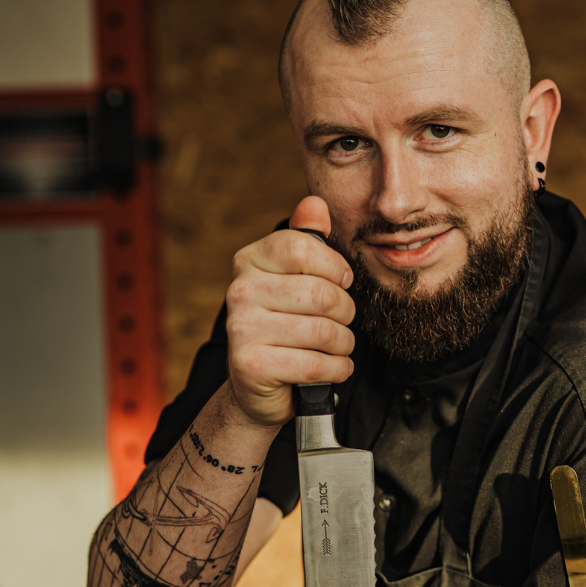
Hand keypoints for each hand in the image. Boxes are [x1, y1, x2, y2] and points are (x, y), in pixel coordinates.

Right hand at [223, 195, 356, 427]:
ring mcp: (241, 328)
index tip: (340, 283)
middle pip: (323, 294)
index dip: (335, 268)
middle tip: (338, 322)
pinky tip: (330, 367)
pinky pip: (319, 364)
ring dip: (343, 344)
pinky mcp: (252, 365)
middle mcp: (239, 291)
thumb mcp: (296, 278)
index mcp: (250, 261)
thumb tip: (315, 202)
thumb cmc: (286, 325)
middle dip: (345, 314)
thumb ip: (308, 240)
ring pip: (325, 332)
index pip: (305, 248)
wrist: (259, 385)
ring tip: (333, 347)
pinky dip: (337, 369)